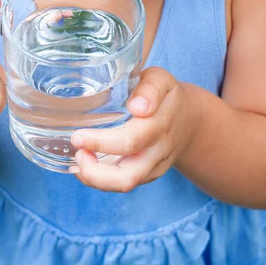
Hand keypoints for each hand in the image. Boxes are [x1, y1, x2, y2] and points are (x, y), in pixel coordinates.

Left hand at [68, 67, 200, 191]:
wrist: (190, 120)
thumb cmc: (166, 95)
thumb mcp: (161, 80)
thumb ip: (150, 87)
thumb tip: (137, 106)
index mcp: (160, 123)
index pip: (131, 140)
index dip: (101, 142)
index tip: (78, 136)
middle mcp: (158, 150)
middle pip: (127, 175)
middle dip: (93, 170)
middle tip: (75, 147)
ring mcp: (154, 166)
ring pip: (125, 185)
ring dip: (95, 178)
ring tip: (78, 159)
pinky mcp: (149, 175)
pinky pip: (124, 184)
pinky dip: (100, 179)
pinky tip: (84, 166)